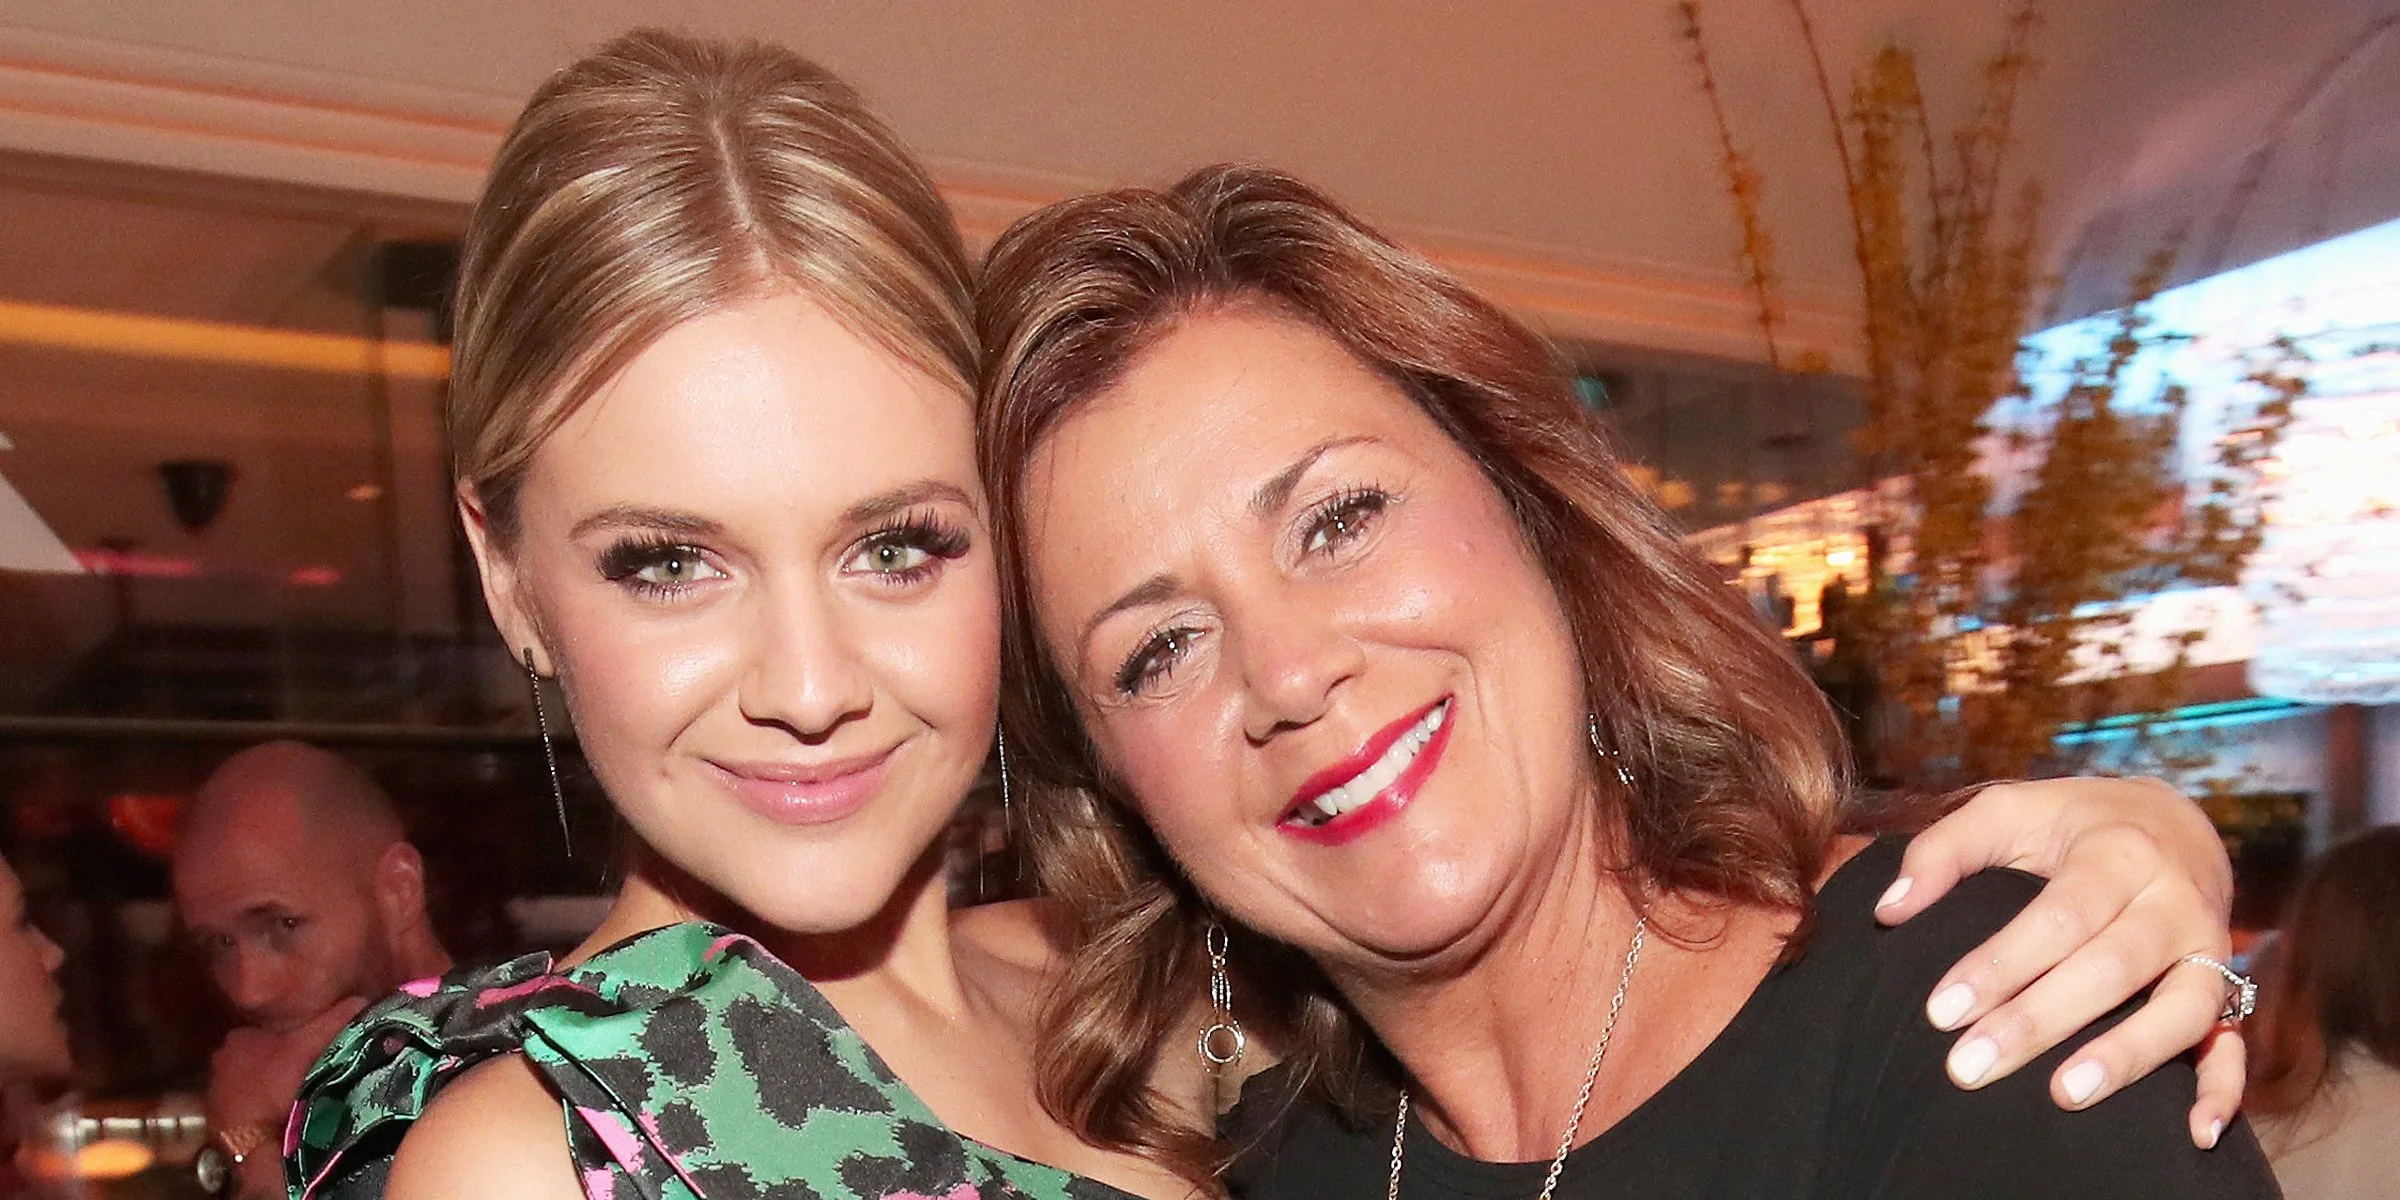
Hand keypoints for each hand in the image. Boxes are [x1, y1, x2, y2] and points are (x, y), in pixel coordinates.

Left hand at [207, 997, 368, 1194]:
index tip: (309, 1051)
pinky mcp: (213, 1118)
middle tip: (303, 1074)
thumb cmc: (278, 1085)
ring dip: (264, 1086)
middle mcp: (220, 1059)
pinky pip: (240, 1105)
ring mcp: (213, 1091)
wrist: (252, 1140)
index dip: (291, 1039)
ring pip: (247, 1081)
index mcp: (240, 1037)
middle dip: (275, 1061)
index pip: (268, 1029)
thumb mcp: (313, 1044)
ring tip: (290, 1097)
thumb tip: (361, 999)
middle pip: (256, 1054)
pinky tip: (273, 1116)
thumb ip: (337, 1017)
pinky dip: (255, 1108)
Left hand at [1875, 776, 2241, 1147]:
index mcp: (2118, 854)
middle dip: (2037, 1022)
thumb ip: (1943, 851)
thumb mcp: (2007, 811)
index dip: (2001, 965)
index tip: (1941, 1011)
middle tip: (1969, 1067)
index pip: (2059, 916)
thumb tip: (1889, 911)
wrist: (2174, 823)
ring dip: (2126, 1057)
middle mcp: (2173, 903)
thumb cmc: (2070, 823)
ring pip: (2179, 1010)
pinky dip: (2222, 1091)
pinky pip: (2234, 1045)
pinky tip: (2195, 1134)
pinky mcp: (2228, 990)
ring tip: (2063, 1096)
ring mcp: (2209, 951)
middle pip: (2109, 968)